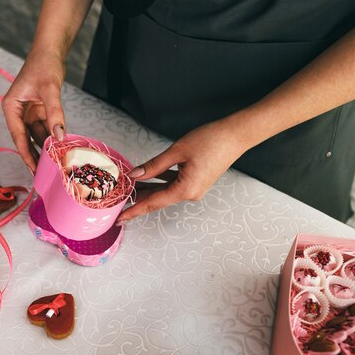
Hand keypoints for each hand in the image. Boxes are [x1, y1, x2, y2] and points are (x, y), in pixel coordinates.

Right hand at [2, 49, 66, 171]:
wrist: (50, 51)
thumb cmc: (44, 65)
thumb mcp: (49, 90)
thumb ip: (54, 114)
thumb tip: (59, 137)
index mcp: (10, 107)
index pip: (18, 136)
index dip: (26, 154)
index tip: (33, 169)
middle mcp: (17, 112)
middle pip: (25, 139)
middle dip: (34, 156)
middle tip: (43, 174)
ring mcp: (28, 113)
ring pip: (36, 136)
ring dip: (44, 149)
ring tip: (53, 165)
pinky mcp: (39, 112)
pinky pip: (45, 129)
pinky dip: (52, 138)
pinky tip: (58, 150)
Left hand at [116, 121, 247, 224]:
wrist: (235, 135)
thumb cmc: (210, 141)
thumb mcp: (177, 151)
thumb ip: (154, 166)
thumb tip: (134, 175)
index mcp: (185, 189)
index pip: (153, 203)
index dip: (134, 210)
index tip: (120, 218)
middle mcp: (190, 193)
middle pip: (158, 199)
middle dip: (138, 199)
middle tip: (119, 200)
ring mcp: (194, 188)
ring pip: (164, 191)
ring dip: (148, 188)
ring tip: (129, 186)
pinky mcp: (196, 181)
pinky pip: (173, 184)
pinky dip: (160, 181)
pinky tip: (148, 175)